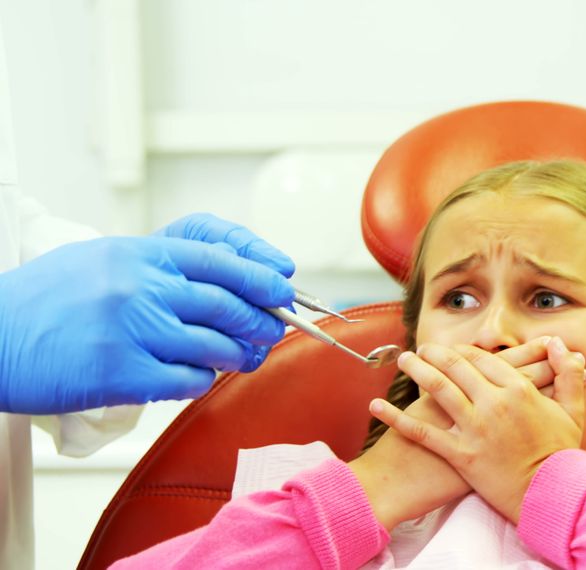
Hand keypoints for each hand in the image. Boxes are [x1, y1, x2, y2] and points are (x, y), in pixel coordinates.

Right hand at [0, 232, 293, 413]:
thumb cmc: (44, 304)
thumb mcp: (99, 261)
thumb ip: (156, 266)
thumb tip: (221, 280)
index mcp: (137, 254)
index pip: (218, 259)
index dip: (259, 275)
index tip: (282, 287)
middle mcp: (140, 288)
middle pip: (227, 303)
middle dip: (260, 319)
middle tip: (273, 328)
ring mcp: (133, 331)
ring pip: (216, 344)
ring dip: (238, 354)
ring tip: (243, 356)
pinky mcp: (124, 374)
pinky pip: (188, 380)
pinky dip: (201, 380)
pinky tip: (194, 376)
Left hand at [369, 336, 585, 523]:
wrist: (550, 496)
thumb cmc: (562, 454)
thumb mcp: (572, 410)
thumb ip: (567, 373)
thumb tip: (558, 344)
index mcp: (519, 390)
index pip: (483, 359)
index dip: (464, 351)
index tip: (453, 350)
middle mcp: (494, 403)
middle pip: (456, 367)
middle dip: (435, 354)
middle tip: (421, 350)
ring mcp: (475, 428)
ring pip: (438, 389)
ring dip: (417, 370)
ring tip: (404, 361)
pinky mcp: (460, 454)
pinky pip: (421, 432)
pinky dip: (396, 417)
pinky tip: (377, 406)